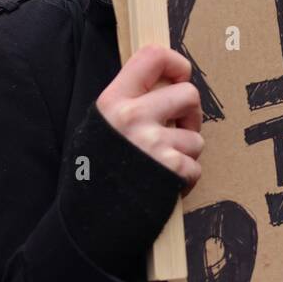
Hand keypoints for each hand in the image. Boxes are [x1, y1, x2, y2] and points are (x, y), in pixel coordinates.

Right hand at [97, 46, 202, 188]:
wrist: (86, 225)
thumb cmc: (94, 174)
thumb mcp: (100, 126)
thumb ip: (128, 103)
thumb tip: (163, 84)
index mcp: (114, 101)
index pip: (152, 56)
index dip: (176, 63)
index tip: (180, 77)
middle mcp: (133, 117)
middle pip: (189, 94)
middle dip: (191, 115)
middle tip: (179, 130)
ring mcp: (152, 143)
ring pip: (196, 137)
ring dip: (186, 154)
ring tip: (164, 165)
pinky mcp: (169, 170)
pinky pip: (195, 167)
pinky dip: (185, 179)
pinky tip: (165, 185)